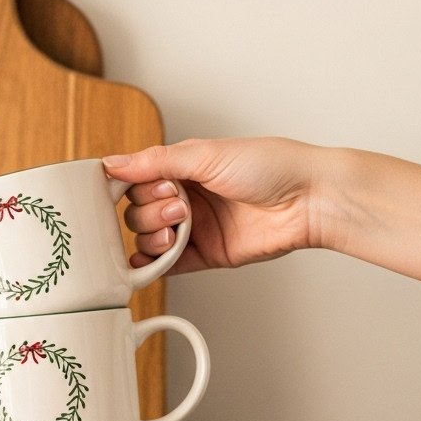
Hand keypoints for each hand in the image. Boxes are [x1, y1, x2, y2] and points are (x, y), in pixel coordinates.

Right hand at [104, 137, 322, 273]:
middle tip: (177, 204)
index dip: (133, 186)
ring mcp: (195, 228)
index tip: (133, 187)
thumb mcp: (206, 154)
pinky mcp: (205, 255)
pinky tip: (148, 260)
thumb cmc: (270, 166)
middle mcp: (186, 197)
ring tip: (179, 227)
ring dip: (153, 235)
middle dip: (149, 210)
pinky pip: (167, 266)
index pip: (137, 179)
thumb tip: (112, 164)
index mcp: (183, 167)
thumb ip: (155, 161)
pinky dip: (151, 265)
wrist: (308, 199)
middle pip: (137, 211)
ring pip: (148, 238)